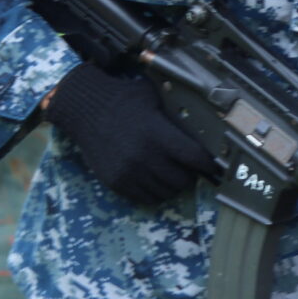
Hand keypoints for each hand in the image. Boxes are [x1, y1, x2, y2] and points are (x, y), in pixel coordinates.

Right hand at [45, 62, 215, 203]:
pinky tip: (155, 180)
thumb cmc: (122, 100)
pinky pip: (145, 198)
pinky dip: (155, 192)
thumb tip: (200, 123)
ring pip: (165, 192)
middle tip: (189, 169)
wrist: (85, 110)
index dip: (207, 163)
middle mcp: (144, 156)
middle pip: (182, 180)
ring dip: (172, 185)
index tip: (212, 165)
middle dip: (190, 175)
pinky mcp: (116, 183)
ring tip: (172, 174)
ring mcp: (129, 172)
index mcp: (157, 134)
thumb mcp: (152, 100)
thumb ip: (173, 116)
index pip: (193, 157)